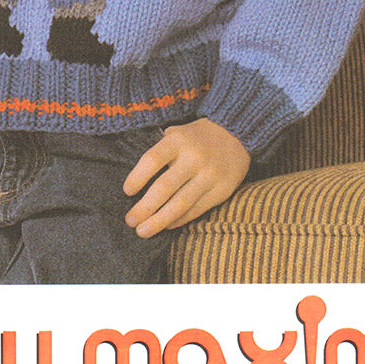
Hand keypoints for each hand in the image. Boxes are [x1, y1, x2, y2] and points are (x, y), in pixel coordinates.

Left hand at [122, 117, 249, 237]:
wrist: (237, 134)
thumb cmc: (198, 136)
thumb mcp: (178, 132)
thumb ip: (160, 149)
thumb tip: (137, 177)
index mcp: (178, 140)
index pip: (152, 160)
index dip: (137, 178)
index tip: (127, 192)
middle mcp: (194, 157)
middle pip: (164, 187)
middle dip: (144, 208)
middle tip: (130, 220)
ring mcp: (209, 175)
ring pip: (180, 204)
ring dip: (158, 221)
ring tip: (142, 231)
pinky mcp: (222, 190)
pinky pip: (196, 210)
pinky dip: (179, 220)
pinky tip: (166, 226)